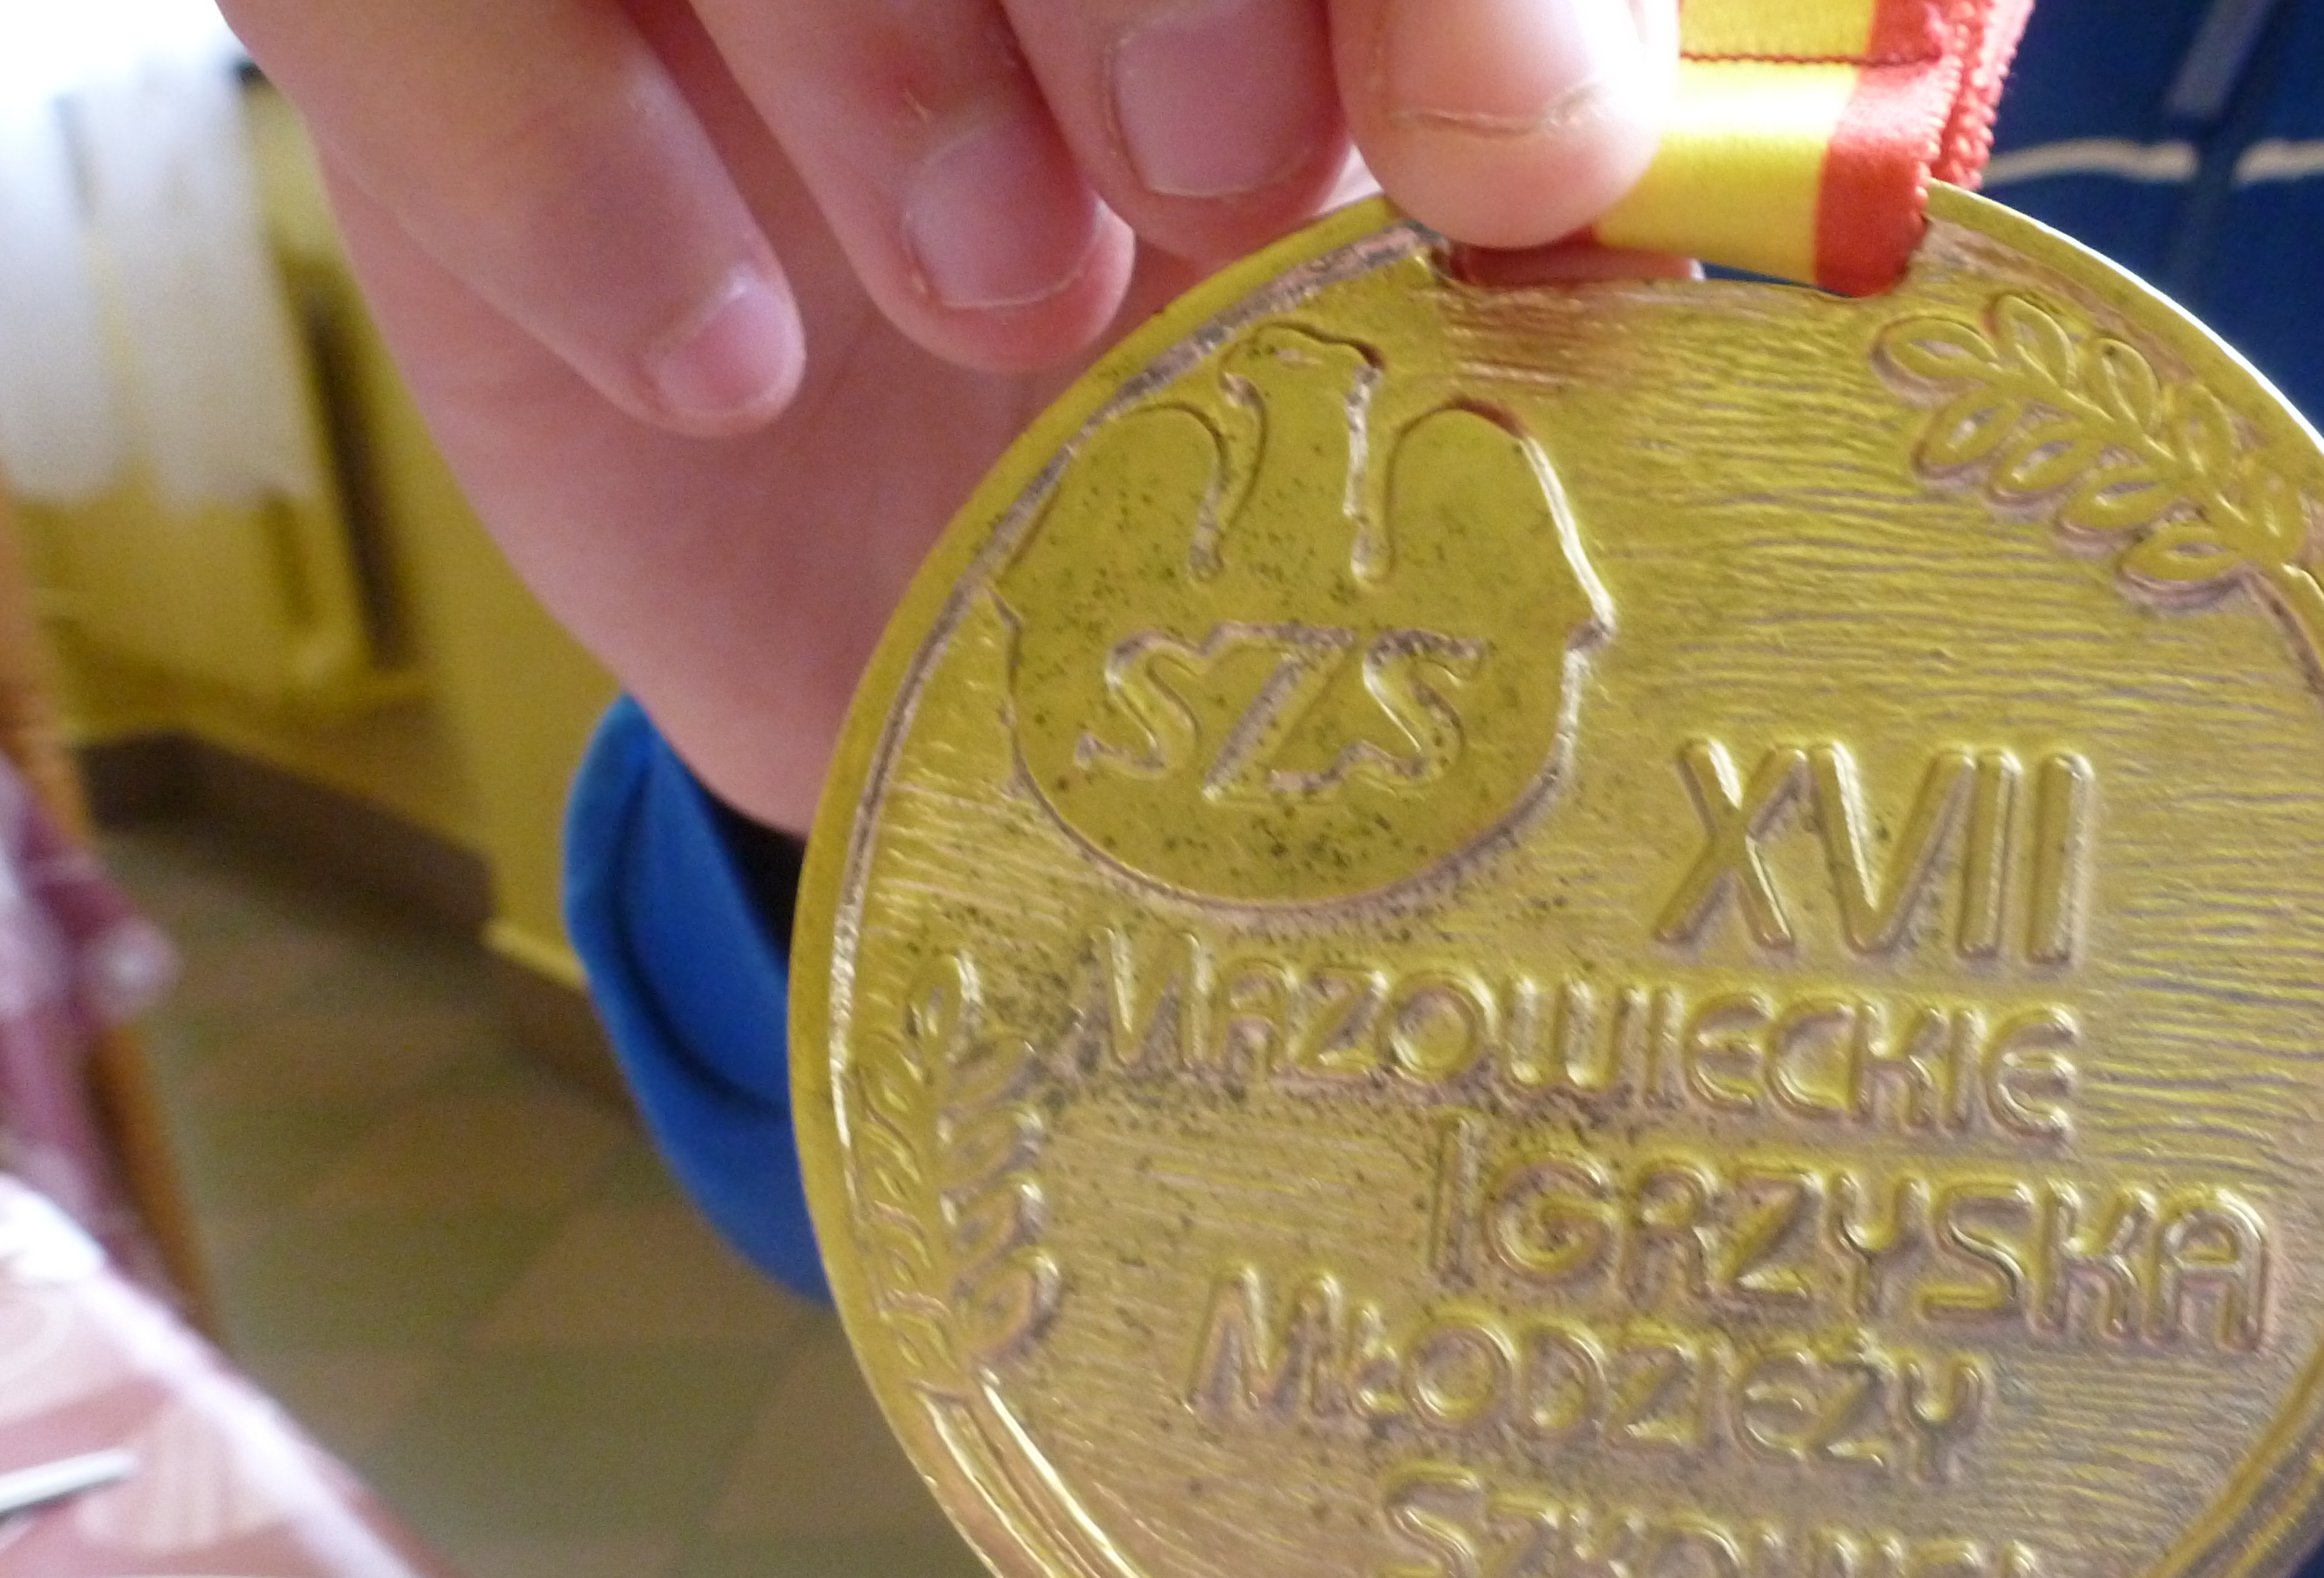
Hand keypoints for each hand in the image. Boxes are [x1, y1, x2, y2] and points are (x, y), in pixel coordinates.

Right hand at [218, 0, 1676, 828]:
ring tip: (1009, 293)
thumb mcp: (1411, 387)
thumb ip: (1587, 192)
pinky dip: (559, 157)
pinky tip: (730, 361)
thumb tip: (1785, 143)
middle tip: (1222, 173)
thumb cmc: (1220, 486)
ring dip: (878, 40)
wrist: (934, 664)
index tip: (1508, 145)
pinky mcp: (434, 24)